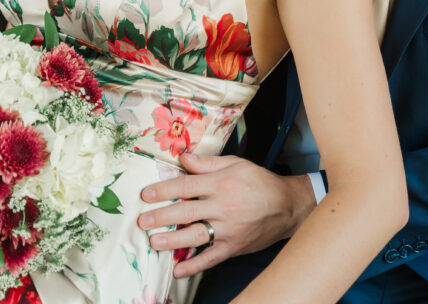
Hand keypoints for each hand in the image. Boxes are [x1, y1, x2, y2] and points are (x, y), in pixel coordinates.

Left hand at [137, 153, 315, 278]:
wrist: (286, 206)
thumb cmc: (258, 181)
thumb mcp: (236, 163)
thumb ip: (207, 163)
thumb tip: (183, 157)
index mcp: (221, 183)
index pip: (186, 186)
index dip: (164, 190)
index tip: (146, 195)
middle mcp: (223, 207)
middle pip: (186, 211)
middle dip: (162, 216)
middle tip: (142, 220)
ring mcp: (228, 230)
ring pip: (195, 235)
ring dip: (172, 240)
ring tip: (153, 241)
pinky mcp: (233, 247)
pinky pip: (210, 258)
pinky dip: (194, 266)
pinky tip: (178, 270)